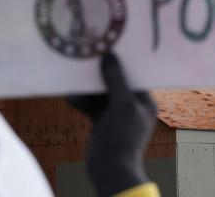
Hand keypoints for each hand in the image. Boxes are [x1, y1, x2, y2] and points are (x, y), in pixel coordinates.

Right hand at [67, 52, 156, 196]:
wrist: (110, 170)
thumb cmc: (123, 136)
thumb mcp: (122, 103)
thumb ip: (116, 78)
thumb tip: (109, 55)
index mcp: (144, 101)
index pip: (134, 75)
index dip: (122, 61)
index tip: (108, 45)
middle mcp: (131, 105)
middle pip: (114, 82)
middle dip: (99, 73)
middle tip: (87, 57)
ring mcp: (115, 114)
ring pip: (99, 93)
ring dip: (86, 89)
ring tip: (73, 81)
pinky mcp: (101, 122)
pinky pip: (90, 105)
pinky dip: (81, 102)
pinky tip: (70, 98)